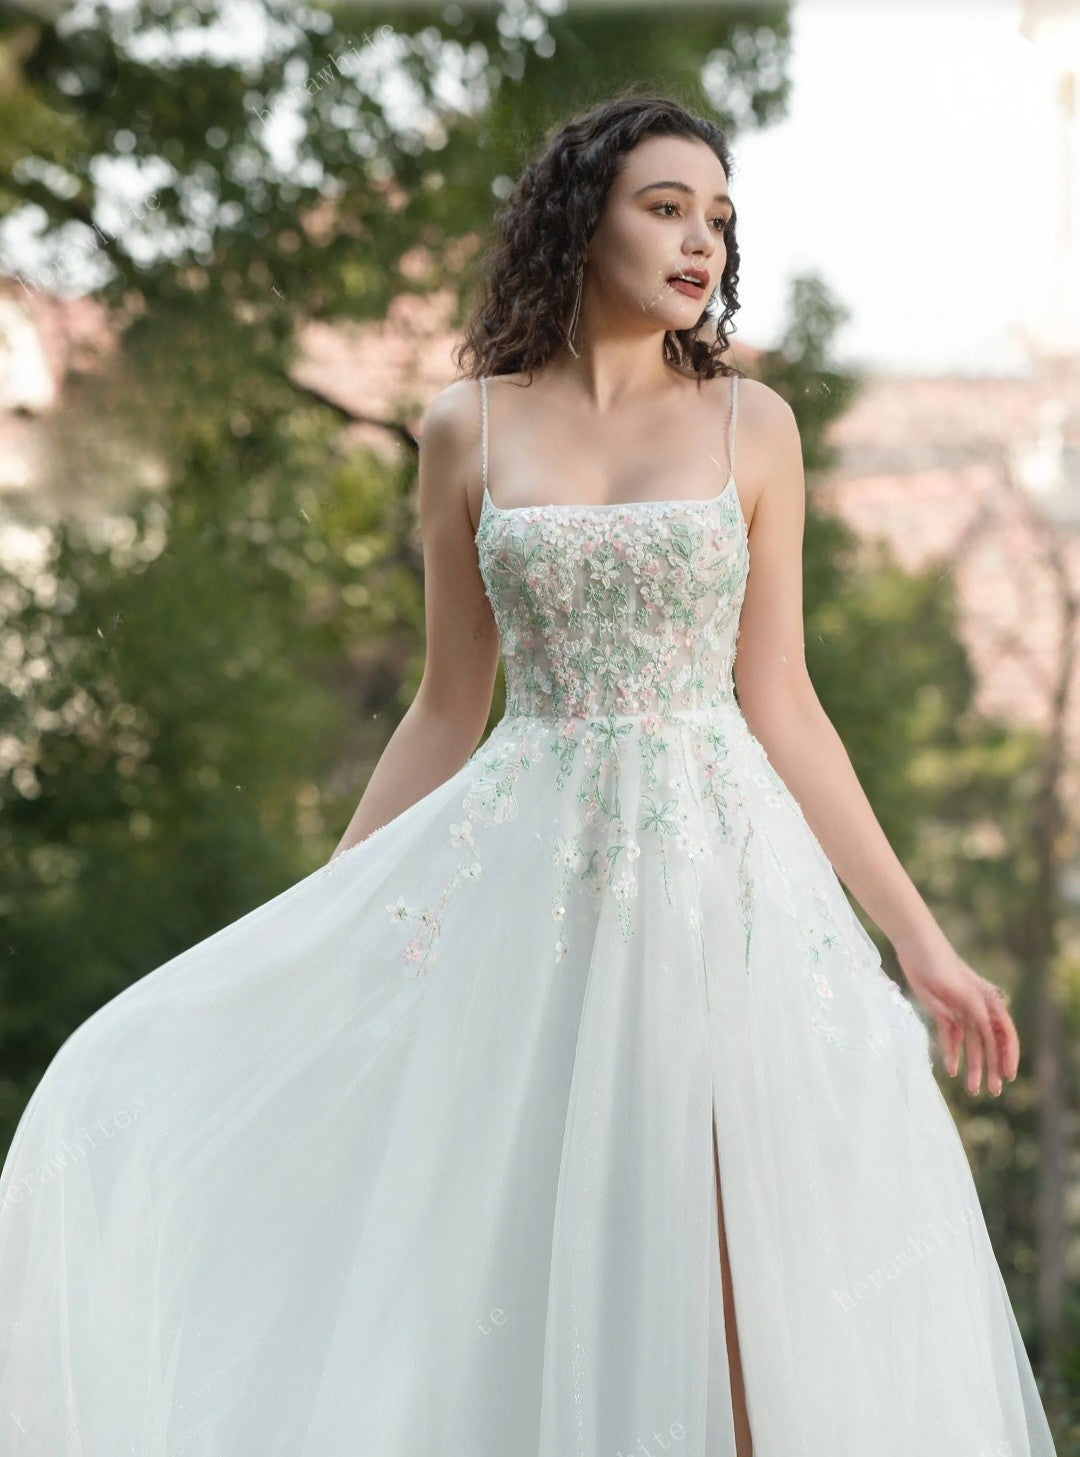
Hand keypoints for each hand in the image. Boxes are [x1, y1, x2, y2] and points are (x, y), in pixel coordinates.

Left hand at [894, 932, 1018, 1096]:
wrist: (914, 946)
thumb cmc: (940, 962)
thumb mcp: (961, 986)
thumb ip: (976, 1008)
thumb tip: (989, 1029)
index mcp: (986, 1002)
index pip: (1003, 1034)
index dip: (1008, 1055)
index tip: (1008, 1075)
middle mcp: (976, 1009)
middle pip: (988, 1044)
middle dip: (991, 1068)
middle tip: (994, 1092)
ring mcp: (959, 1011)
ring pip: (970, 1045)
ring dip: (972, 1066)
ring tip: (971, 1089)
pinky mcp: (942, 1012)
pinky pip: (950, 1037)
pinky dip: (951, 1053)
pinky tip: (951, 1070)